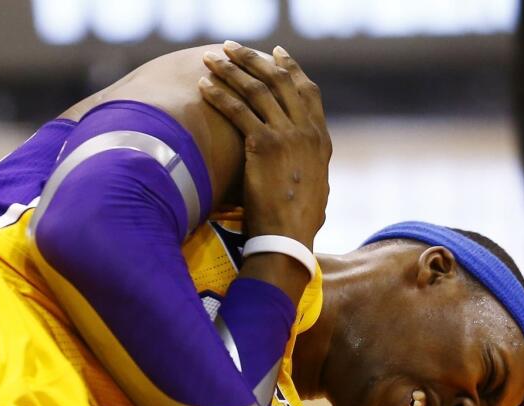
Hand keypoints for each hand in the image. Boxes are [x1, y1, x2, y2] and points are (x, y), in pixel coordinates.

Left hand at [198, 41, 330, 246]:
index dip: (291, 68)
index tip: (275, 53)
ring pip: (257, 89)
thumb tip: (301, 170)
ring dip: (232, 69)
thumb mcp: (312, 190)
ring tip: (211, 58)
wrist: (288, 239)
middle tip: (232, 47)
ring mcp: (287, 136)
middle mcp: (307, 131)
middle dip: (253, 59)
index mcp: (320, 140)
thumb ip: (306, 169)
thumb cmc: (295, 224)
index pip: (307, 91)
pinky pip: (237, 110)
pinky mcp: (264, 145)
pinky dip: (219, 94)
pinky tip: (203, 86)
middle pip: (280, 80)